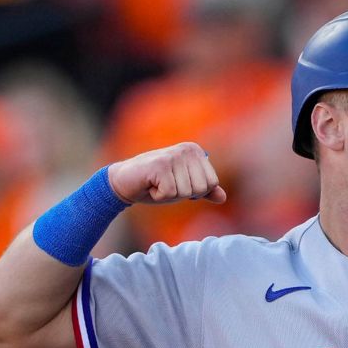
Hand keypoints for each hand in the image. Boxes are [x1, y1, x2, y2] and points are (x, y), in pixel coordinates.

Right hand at [107, 142, 226, 204]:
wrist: (124, 181)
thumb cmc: (156, 184)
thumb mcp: (185, 187)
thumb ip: (205, 191)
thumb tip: (223, 197)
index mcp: (196, 151)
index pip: (212, 184)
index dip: (195, 192)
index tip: (178, 183)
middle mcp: (187, 149)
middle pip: (201, 188)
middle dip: (183, 194)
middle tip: (166, 184)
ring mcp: (173, 155)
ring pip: (186, 192)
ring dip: (170, 195)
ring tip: (158, 184)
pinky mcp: (160, 165)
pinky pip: (170, 194)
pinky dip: (159, 196)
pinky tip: (150, 185)